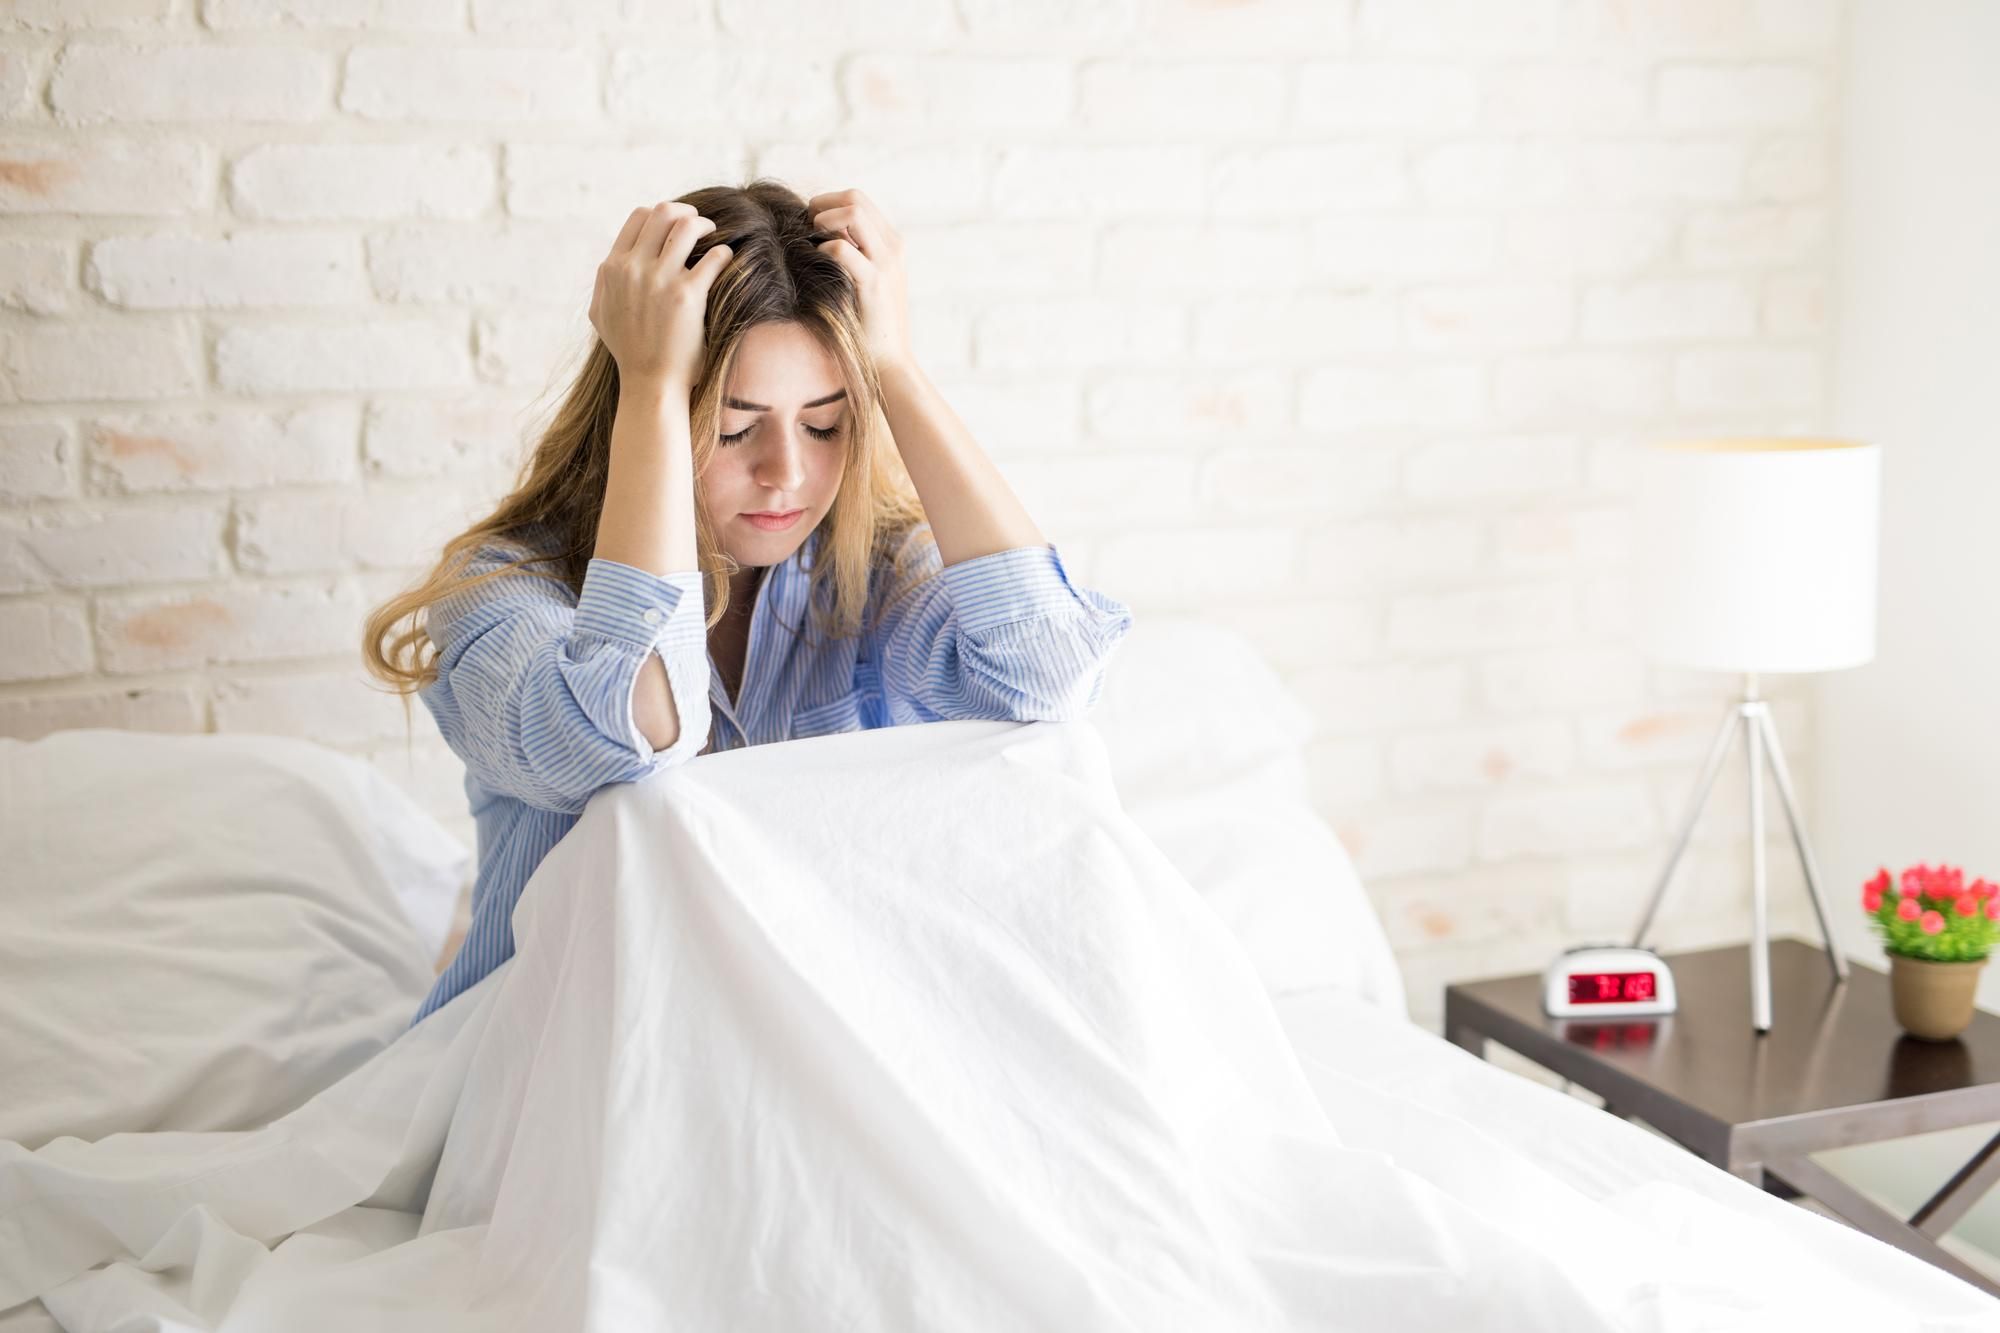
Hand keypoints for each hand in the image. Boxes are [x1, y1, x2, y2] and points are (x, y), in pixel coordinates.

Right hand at [590, 201, 733, 392]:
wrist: (650, 382)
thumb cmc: (628, 351)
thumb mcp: (600, 314)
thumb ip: (604, 282)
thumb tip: (612, 261)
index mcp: (613, 268)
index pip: (639, 217)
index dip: (662, 214)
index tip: (676, 224)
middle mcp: (634, 269)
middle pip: (664, 213)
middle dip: (687, 212)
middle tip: (701, 224)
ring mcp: (660, 280)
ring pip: (688, 227)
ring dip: (706, 227)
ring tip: (715, 237)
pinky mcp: (688, 296)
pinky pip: (714, 257)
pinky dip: (723, 254)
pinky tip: (726, 261)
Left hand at [808, 188, 913, 375]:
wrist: (890, 362)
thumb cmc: (870, 325)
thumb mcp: (866, 281)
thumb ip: (854, 253)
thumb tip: (818, 230)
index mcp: (892, 244)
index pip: (858, 199)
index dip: (828, 203)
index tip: (810, 225)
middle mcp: (893, 248)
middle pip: (855, 198)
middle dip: (822, 206)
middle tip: (805, 229)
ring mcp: (887, 264)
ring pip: (852, 212)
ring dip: (823, 221)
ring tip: (811, 243)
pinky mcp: (874, 283)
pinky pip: (842, 247)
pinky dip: (823, 249)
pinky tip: (817, 264)